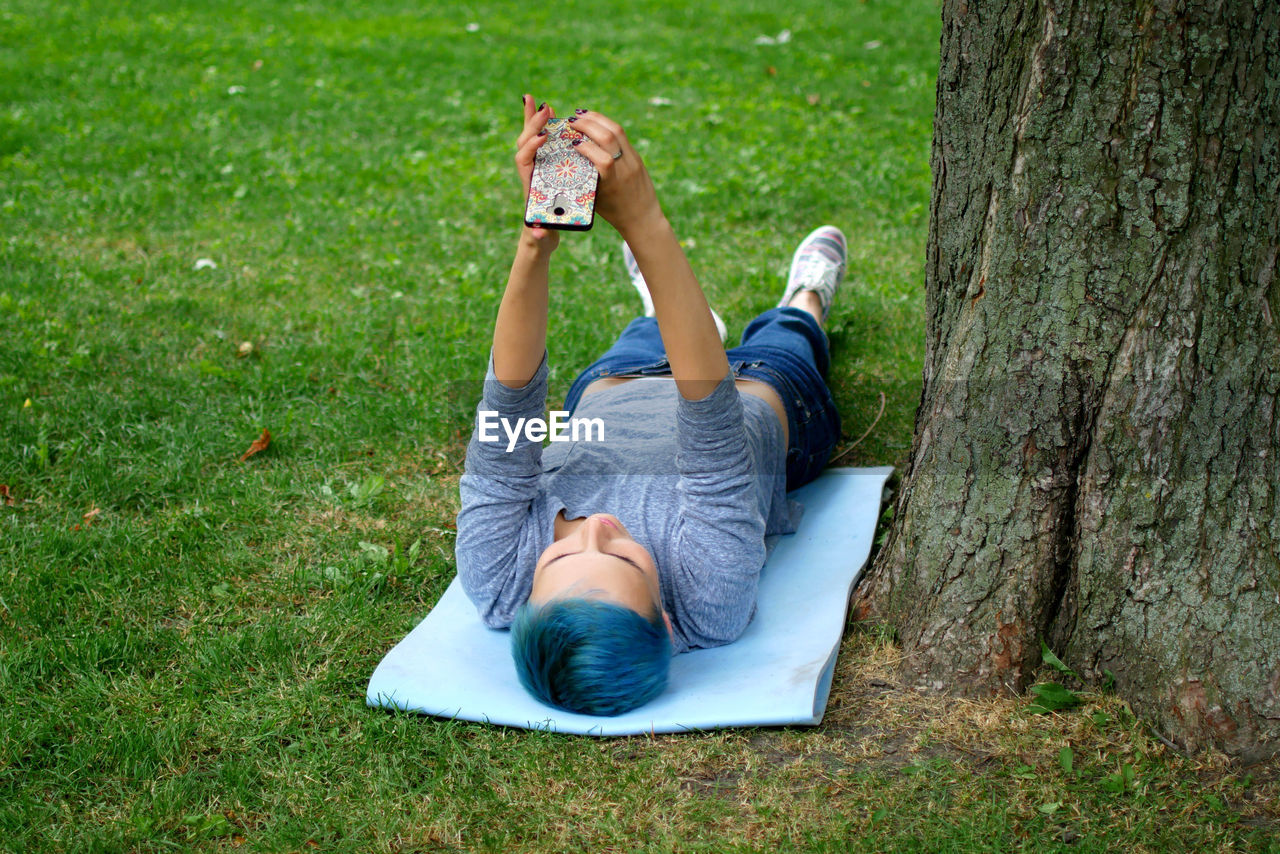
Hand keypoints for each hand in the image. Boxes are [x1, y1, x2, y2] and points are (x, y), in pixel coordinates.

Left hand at [515, 94, 559, 249]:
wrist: (538, 235)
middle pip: (525, 143)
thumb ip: (540, 235)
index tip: (542, 138)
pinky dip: (540, 124)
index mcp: (528, 185)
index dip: (530, 148)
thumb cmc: (541, 235)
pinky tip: (546, 108)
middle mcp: (528, 173)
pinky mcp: (541, 164)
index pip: (523, 160)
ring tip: (540, 102)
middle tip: (546, 110)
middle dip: (533, 125)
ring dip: (533, 119)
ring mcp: (534, 167)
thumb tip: (538, 234)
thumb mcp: (542, 236)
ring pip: (530, 138)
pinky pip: (539, 141)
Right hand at [560, 110, 664, 238]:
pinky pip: (621, 134)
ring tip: (582, 115)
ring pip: (617, 130)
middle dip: (588, 124)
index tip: (571, 141)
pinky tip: (594, 122)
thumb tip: (567, 156)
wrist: (643, 218)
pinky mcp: (636, 155)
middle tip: (572, 121)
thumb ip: (585, 178)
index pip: (602, 159)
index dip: (586, 147)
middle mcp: (625, 169)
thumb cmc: (613, 212)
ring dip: (597, 119)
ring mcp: (633, 160)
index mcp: (613, 184)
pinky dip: (606, 124)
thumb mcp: (596, 199)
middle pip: (609, 138)